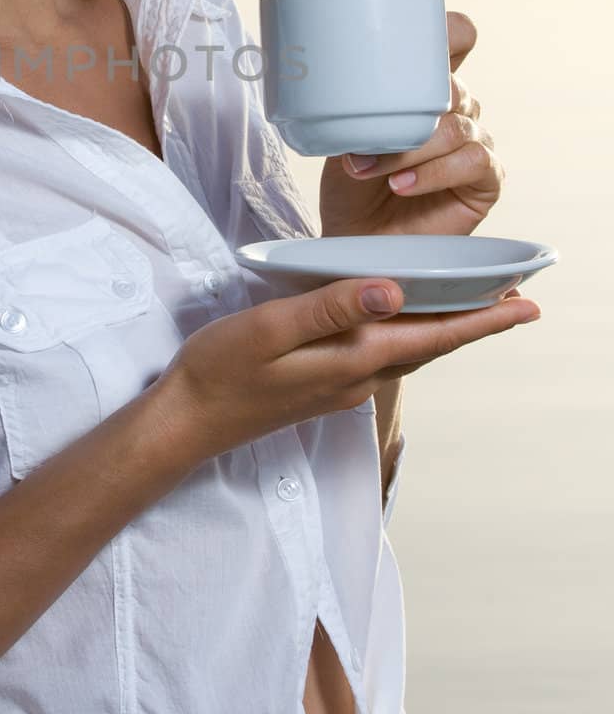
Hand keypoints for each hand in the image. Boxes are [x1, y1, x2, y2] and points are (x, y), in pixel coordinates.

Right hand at [152, 275, 538, 466]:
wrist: (188, 422)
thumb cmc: (219, 369)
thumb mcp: (269, 328)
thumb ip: (331, 309)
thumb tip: (394, 291)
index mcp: (351, 359)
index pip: (432, 336)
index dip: (481, 319)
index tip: (526, 305)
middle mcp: (357, 378)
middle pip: (430, 347)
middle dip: (475, 323)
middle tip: (518, 300)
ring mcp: (342, 388)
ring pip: (408, 354)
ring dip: (444, 331)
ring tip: (474, 308)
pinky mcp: (324, 388)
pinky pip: (382, 357)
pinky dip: (409, 337)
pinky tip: (404, 323)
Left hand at [318, 10, 504, 238]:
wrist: (356, 240)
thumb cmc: (350, 186)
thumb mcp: (341, 139)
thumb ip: (352, 111)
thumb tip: (338, 87)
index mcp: (429, 89)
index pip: (456, 42)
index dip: (452, 31)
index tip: (424, 33)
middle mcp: (457, 111)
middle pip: (453, 86)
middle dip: (409, 108)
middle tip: (368, 133)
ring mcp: (476, 143)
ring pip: (456, 128)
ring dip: (410, 148)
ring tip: (369, 169)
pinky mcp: (486, 181)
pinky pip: (474, 162)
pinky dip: (434, 172)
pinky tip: (402, 185)